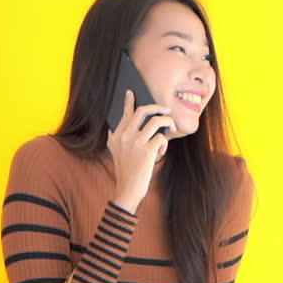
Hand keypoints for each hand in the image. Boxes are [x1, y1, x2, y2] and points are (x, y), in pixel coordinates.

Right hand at [106, 89, 176, 210]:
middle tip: (166, 110)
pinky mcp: (147, 151)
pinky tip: (162, 149)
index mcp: (116, 136)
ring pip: (156, 122)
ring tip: (171, 128)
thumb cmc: (125, 172)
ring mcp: (135, 143)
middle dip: (158, 108)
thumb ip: (113, 140)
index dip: (129, 101)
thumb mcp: (115, 154)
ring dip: (168, 123)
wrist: (127, 189)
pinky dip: (164, 143)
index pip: (125, 114)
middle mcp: (124, 136)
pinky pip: (161, 138)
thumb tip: (111, 129)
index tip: (132, 92)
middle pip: (143, 112)